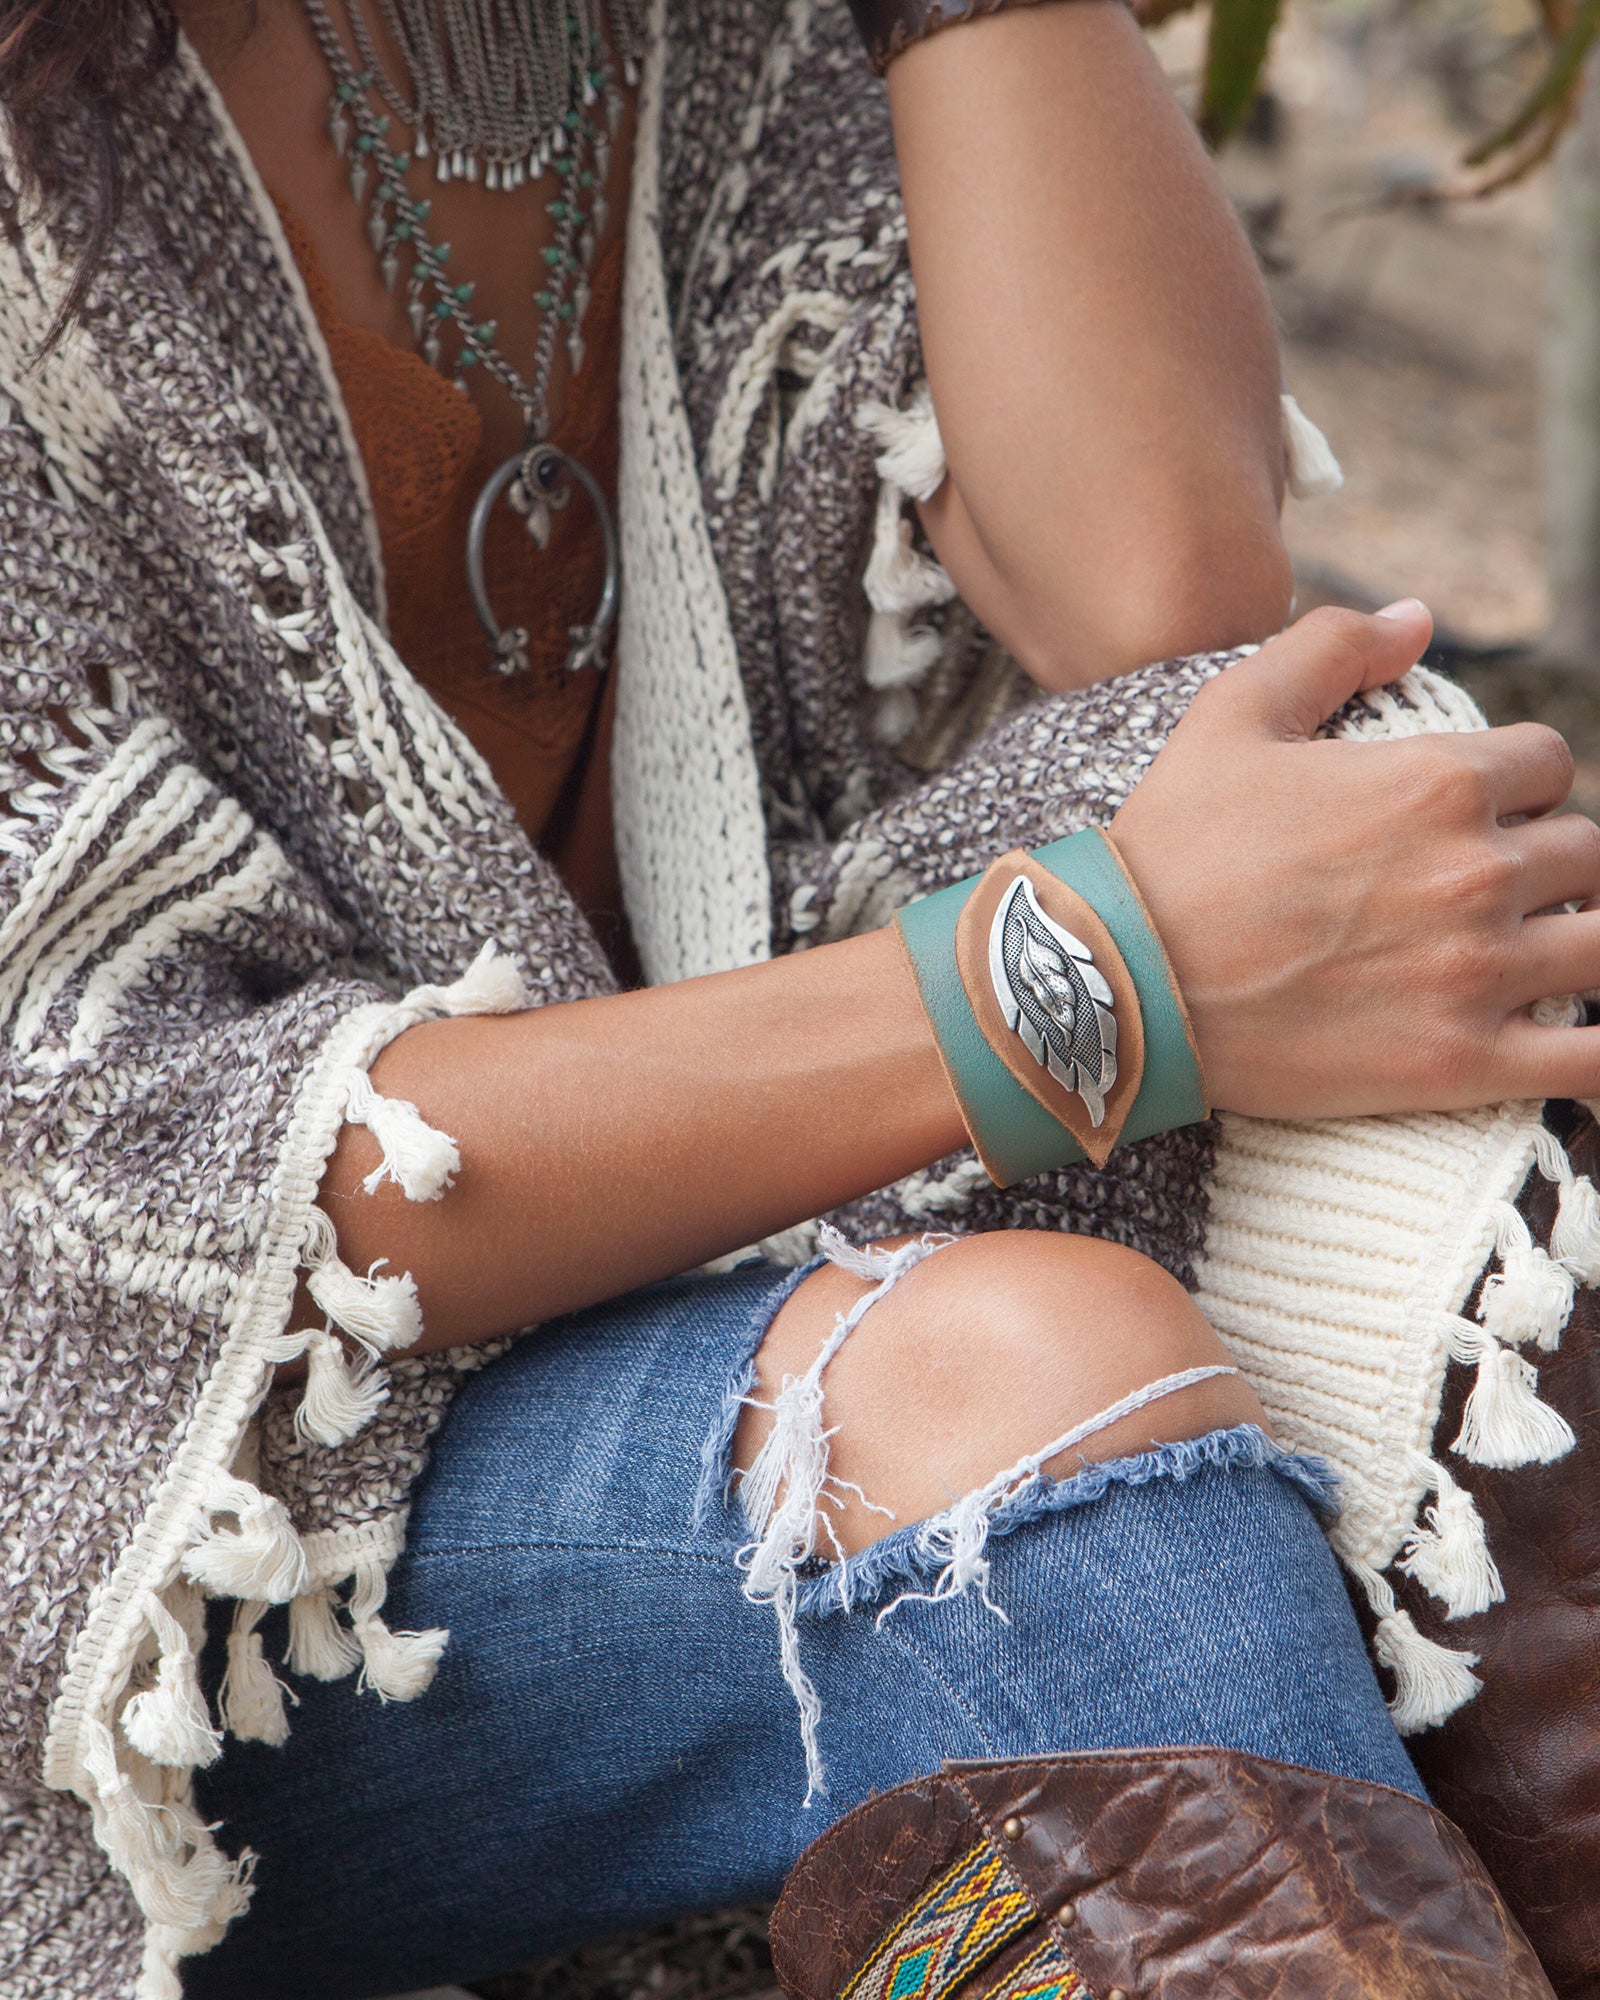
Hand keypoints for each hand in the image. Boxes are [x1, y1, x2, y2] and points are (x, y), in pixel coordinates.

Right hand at [1109, 601, 1599, 1118]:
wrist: (1120, 980)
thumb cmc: (1171, 847)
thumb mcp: (1230, 715)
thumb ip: (1330, 647)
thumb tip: (1419, 617)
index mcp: (1436, 782)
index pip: (1552, 764)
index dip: (1519, 786)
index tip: (1478, 816)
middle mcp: (1476, 871)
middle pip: (1586, 854)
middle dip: (1547, 865)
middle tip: (1488, 893)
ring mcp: (1476, 972)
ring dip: (1578, 940)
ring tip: (1532, 957)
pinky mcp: (1461, 1062)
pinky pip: (1594, 1057)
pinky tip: (1587, 1041)